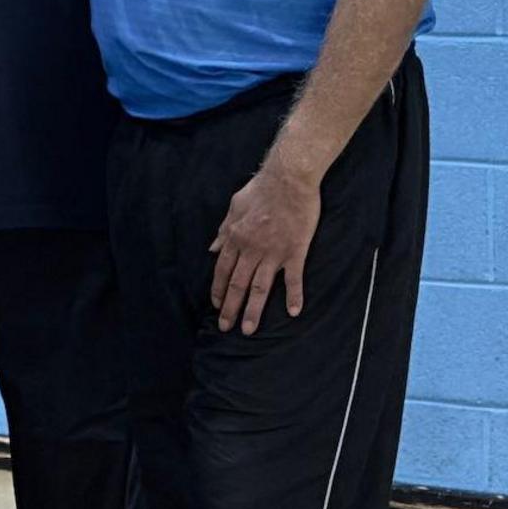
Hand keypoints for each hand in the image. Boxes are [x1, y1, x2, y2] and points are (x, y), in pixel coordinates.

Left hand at [210, 161, 319, 333]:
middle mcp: (251, 249)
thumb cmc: (261, 190)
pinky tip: (294, 312)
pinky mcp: (295, 251)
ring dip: (253, 310)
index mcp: (235, 239)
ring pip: (260, 287)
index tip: (215, 306)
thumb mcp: (233, 207)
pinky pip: (294, 278)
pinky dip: (294, 296)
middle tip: (225, 328)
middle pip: (237, 284)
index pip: (222, 271)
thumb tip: (212, 248)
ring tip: (248, 329)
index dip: (217, 290)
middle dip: (229, 308)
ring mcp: (273, 252)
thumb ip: (223, 231)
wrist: (289, 179)